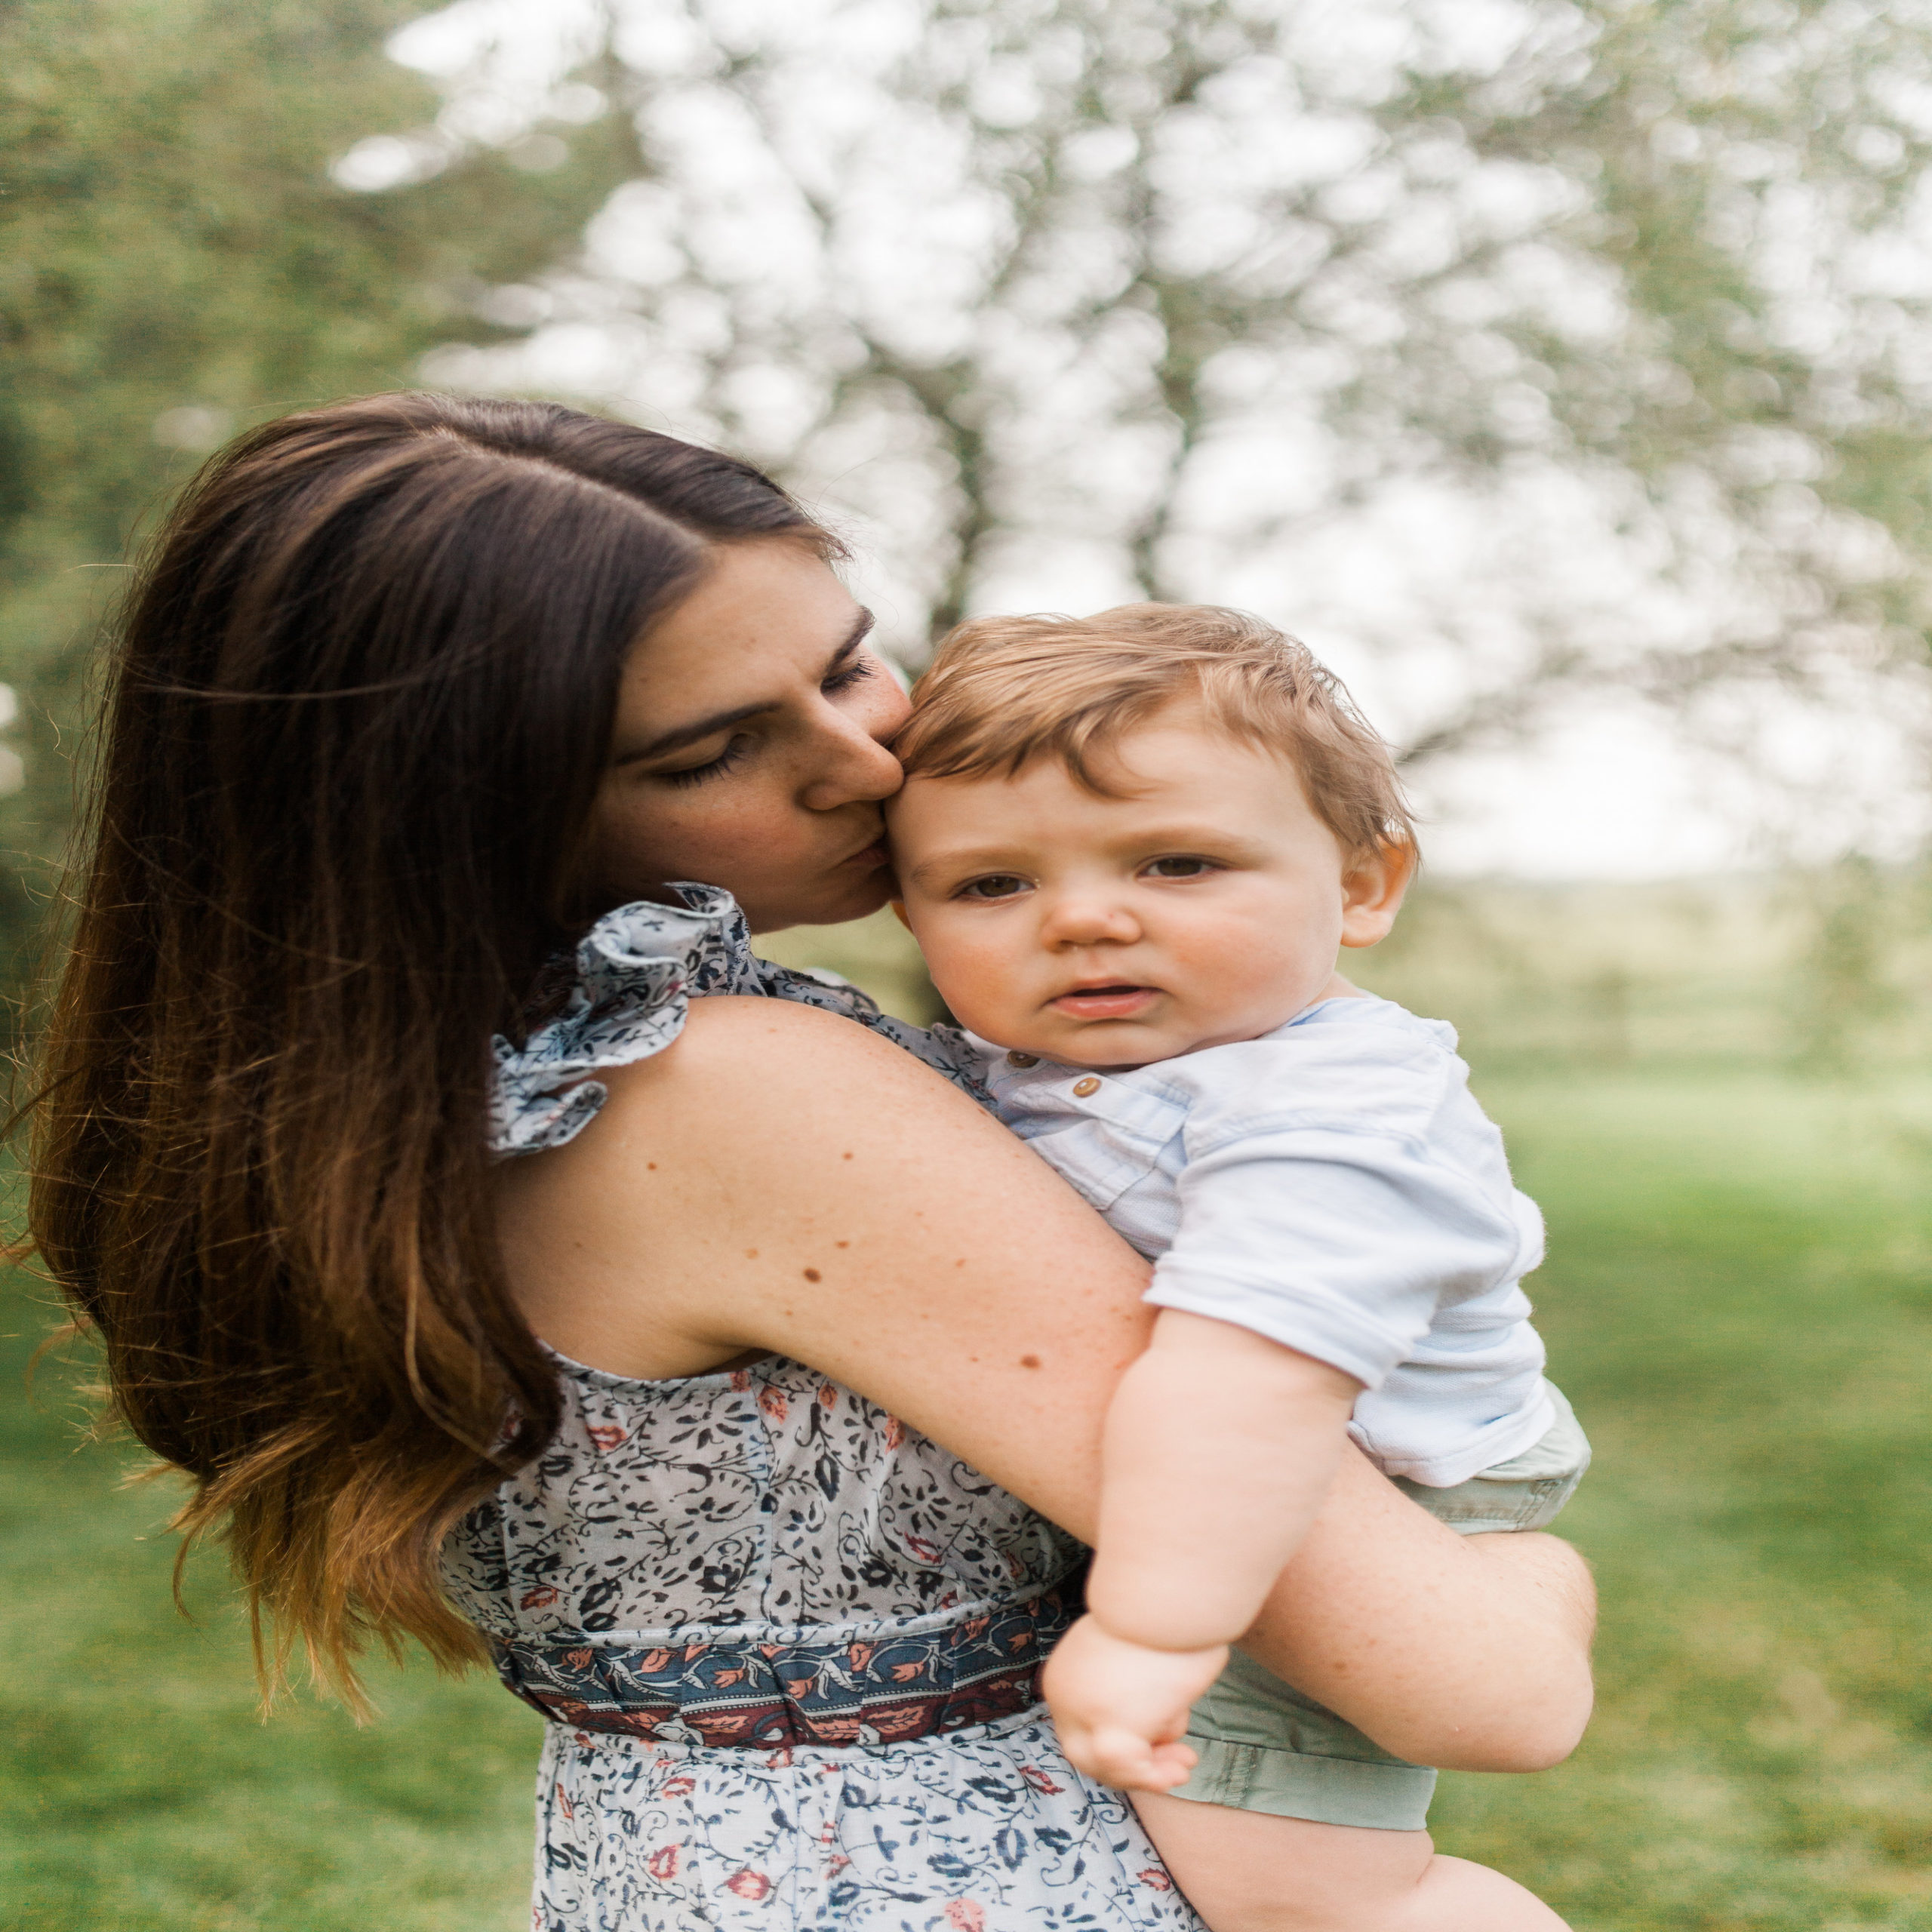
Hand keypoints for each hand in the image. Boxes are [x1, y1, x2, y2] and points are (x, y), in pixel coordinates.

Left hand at [1041, 1612, 1227, 1791]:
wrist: (1168, 1593)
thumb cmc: (1164, 1611)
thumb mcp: (1135, 1651)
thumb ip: (1132, 1686)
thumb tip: (1157, 1714)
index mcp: (1065, 1672)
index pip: (1081, 1724)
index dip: (1120, 1740)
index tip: (1160, 1741)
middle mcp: (1064, 1694)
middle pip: (1086, 1752)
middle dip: (1133, 1764)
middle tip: (1177, 1761)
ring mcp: (1084, 1715)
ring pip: (1108, 1766)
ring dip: (1150, 1772)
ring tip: (1185, 1763)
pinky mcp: (1111, 1731)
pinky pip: (1130, 1770)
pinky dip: (1155, 1776)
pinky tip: (1182, 1768)